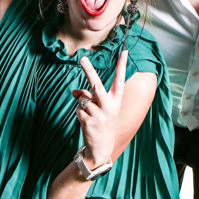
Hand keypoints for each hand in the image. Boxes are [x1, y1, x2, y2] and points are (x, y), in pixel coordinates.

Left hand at [71, 50, 127, 168]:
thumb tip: (74, 92)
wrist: (102, 146)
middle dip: (89, 70)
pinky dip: (79, 113)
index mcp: (116, 101)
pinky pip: (78, 109)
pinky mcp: (88, 121)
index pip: (120, 80)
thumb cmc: (103, 122)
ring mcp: (99, 114)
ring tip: (91, 115)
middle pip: (96, 85)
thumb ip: (90, 97)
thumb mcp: (102, 108)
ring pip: (83, 98)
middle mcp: (109, 106)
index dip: (122, 65)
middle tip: (82, 58)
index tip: (124, 51)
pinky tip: (87, 122)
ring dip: (83, 104)